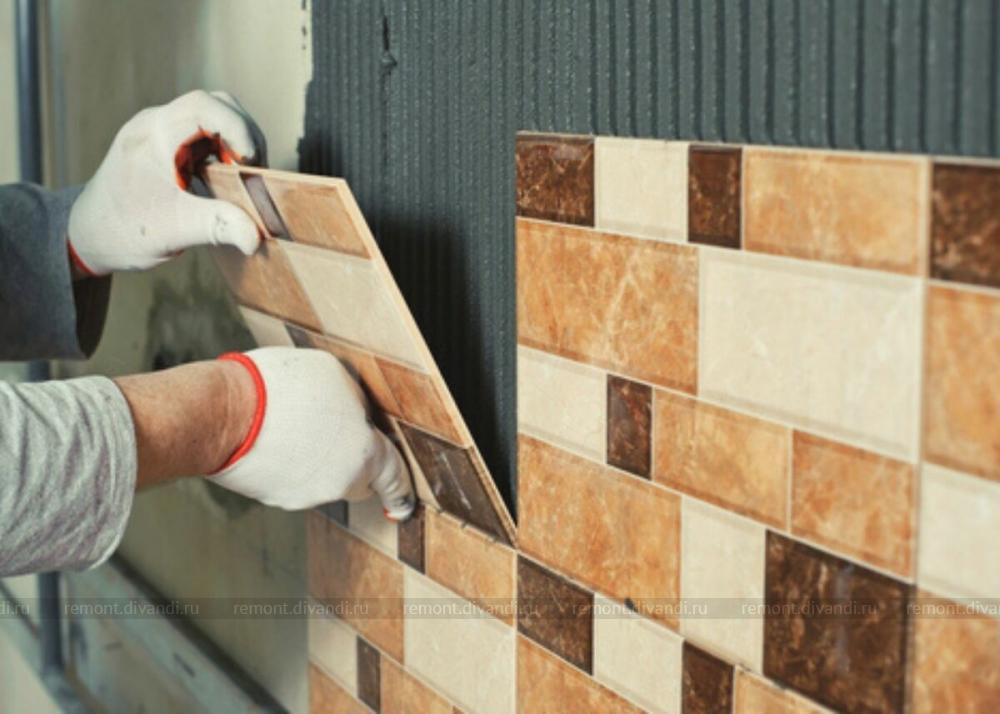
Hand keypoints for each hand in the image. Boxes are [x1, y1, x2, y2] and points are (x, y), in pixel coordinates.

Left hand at [67, 90, 265, 275]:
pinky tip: (229, 180)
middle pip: (216, 105)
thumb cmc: (124, 231)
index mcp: (153, 135)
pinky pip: (206, 135)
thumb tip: (255, 237)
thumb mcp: (174, 231)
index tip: (252, 163)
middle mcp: (156, 124)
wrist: (90, 235)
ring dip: (238, 143)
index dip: (238, 128)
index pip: (204, 106)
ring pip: (215, 117)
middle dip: (244, 134)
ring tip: (244, 178)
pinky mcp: (169, 146)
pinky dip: (226, 152)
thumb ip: (217, 227)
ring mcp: (162, 133)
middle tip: (254, 172)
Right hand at [209, 348, 414, 517]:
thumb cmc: (281, 388)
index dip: (401, 490)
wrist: (222, 412)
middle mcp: (339, 483)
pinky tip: (273, 436)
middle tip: (334, 429)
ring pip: (323, 479)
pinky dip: (290, 464)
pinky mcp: (275, 497)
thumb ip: (356, 402)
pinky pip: (293, 480)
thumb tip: (355, 415)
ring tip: (292, 422)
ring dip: (317, 458)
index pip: (394, 478)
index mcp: (364, 454)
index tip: (403, 505)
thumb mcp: (335, 375)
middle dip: (354, 461)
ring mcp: (305, 495)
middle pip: (358, 479)